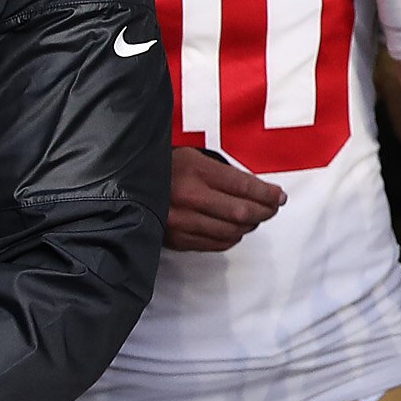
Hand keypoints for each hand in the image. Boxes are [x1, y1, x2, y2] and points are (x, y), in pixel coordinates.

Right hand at [166, 149, 285, 252]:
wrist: (121, 187)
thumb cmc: (161, 168)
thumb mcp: (192, 157)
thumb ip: (224, 172)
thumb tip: (259, 189)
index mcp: (194, 170)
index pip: (244, 186)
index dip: (267, 194)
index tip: (279, 196)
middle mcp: (188, 197)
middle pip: (242, 212)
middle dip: (264, 211)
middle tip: (272, 208)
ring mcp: (180, 221)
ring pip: (232, 230)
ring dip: (249, 225)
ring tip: (254, 218)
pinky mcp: (175, 239)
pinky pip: (216, 243)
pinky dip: (231, 237)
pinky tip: (234, 229)